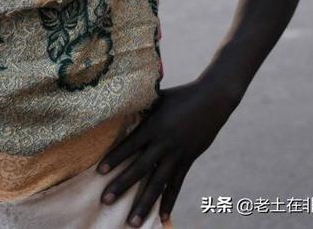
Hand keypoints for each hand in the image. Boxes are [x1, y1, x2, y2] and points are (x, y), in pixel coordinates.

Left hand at [97, 81, 237, 225]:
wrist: (212, 100)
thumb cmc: (181, 95)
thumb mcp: (157, 98)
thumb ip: (140, 106)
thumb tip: (121, 106)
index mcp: (153, 125)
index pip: (130, 145)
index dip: (115, 158)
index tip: (99, 172)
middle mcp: (164, 143)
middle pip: (139, 168)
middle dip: (121, 185)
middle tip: (105, 200)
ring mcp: (177, 154)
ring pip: (157, 183)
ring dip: (144, 203)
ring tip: (132, 222)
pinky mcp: (188, 160)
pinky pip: (176, 185)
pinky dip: (169, 201)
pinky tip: (161, 217)